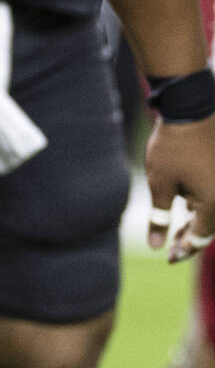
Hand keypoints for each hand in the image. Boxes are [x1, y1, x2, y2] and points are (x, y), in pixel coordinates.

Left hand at [145, 115, 214, 262]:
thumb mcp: (160, 184)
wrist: (190, 109)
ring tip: (176, 232)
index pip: (200, 237)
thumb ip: (160, 218)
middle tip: (171, 249)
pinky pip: (213, 195)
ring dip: (196, 222)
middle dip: (190, 238)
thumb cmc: (173, 147)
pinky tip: (186, 204)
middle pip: (210, 226)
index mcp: (214, 203)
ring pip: (212, 210)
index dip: (184, 249)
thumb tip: (157, 247)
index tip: (168, 258)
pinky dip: (201, 204)